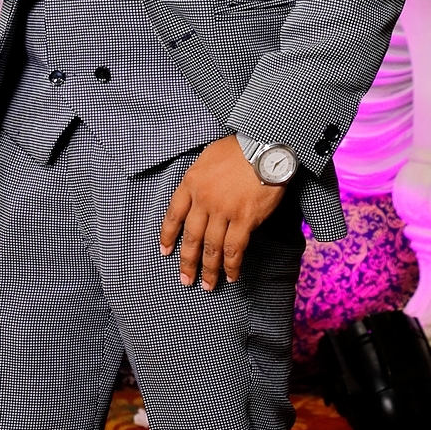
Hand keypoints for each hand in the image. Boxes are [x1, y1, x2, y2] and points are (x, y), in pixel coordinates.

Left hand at [160, 134, 284, 288]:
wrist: (265, 144)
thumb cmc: (240, 148)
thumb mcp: (208, 158)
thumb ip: (200, 180)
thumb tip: (200, 198)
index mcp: (191, 183)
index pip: (173, 215)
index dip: (168, 236)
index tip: (165, 251)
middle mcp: (203, 199)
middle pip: (191, 237)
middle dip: (187, 262)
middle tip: (185, 279)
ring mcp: (223, 210)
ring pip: (212, 247)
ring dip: (209, 269)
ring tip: (208, 285)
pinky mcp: (245, 218)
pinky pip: (235, 248)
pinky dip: (232, 265)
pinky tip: (231, 275)